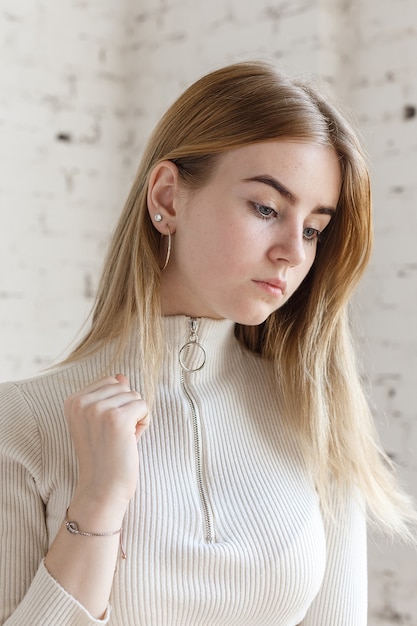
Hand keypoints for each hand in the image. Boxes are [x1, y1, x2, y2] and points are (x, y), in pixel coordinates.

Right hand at [64, 374, 148, 520]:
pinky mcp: (116, 419)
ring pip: (135, 396)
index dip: (116, 404)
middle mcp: (82, 402)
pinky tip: (131, 440)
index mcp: (72, 401)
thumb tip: (121, 375)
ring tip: (122, 439)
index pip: (110, 382)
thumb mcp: (100, 422)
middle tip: (116, 435)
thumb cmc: (104, 456)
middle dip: (127, 408)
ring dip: (136, 417)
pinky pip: (143, 406)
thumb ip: (109, 397)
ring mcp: (98, 409)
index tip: (107, 428)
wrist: (101, 489)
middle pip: (123, 386)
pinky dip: (144, 422)